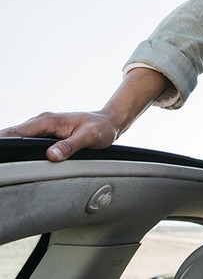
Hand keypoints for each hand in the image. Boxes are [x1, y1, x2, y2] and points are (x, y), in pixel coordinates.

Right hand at [0, 110, 119, 160]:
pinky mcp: (46, 133)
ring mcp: (43, 127)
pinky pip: (27, 139)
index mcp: (50, 121)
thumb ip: (70, 146)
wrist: (109, 122)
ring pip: (19, 137)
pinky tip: (15, 156)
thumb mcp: (89, 137)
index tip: (0, 152)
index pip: (18, 131)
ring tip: (5, 160)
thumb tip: (51, 155)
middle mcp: (43, 122)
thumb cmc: (101, 128)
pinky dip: (19, 146)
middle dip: (4, 144)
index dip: (4, 140)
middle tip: (2, 163)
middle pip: (13, 134)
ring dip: (10, 145)